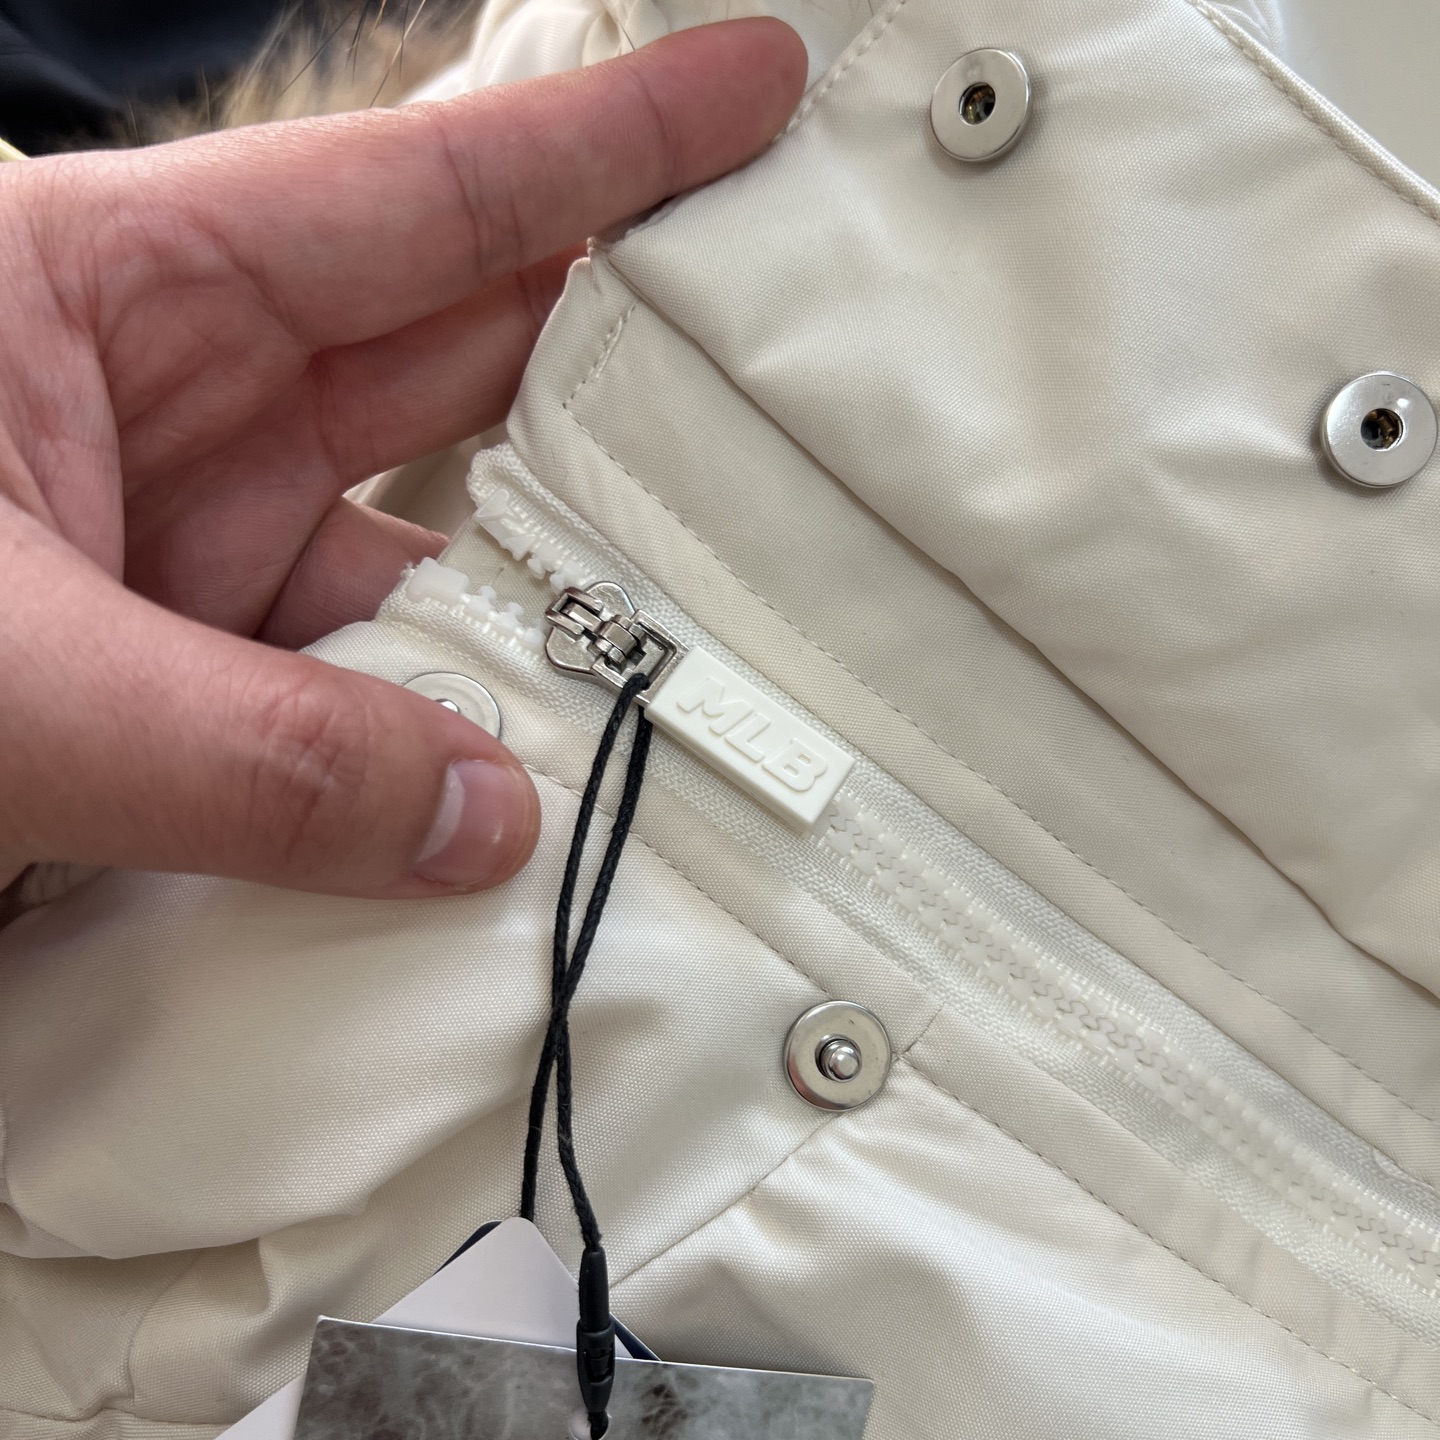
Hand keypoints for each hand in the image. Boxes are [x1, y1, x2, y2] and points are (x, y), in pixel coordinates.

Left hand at [0, 20, 806, 899]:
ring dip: (537, 609)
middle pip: (462, 358)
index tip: (757, 92)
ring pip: (423, 553)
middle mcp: (168, 403)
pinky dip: (434, 735)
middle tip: (788, 381)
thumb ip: (249, 753)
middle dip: (627, 366)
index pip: (425, 194)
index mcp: (112, 290)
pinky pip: (354, 688)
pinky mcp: (172, 673)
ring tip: (686, 647)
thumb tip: (484, 820)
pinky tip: (517, 778)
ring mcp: (179, 545)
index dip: (611, 142)